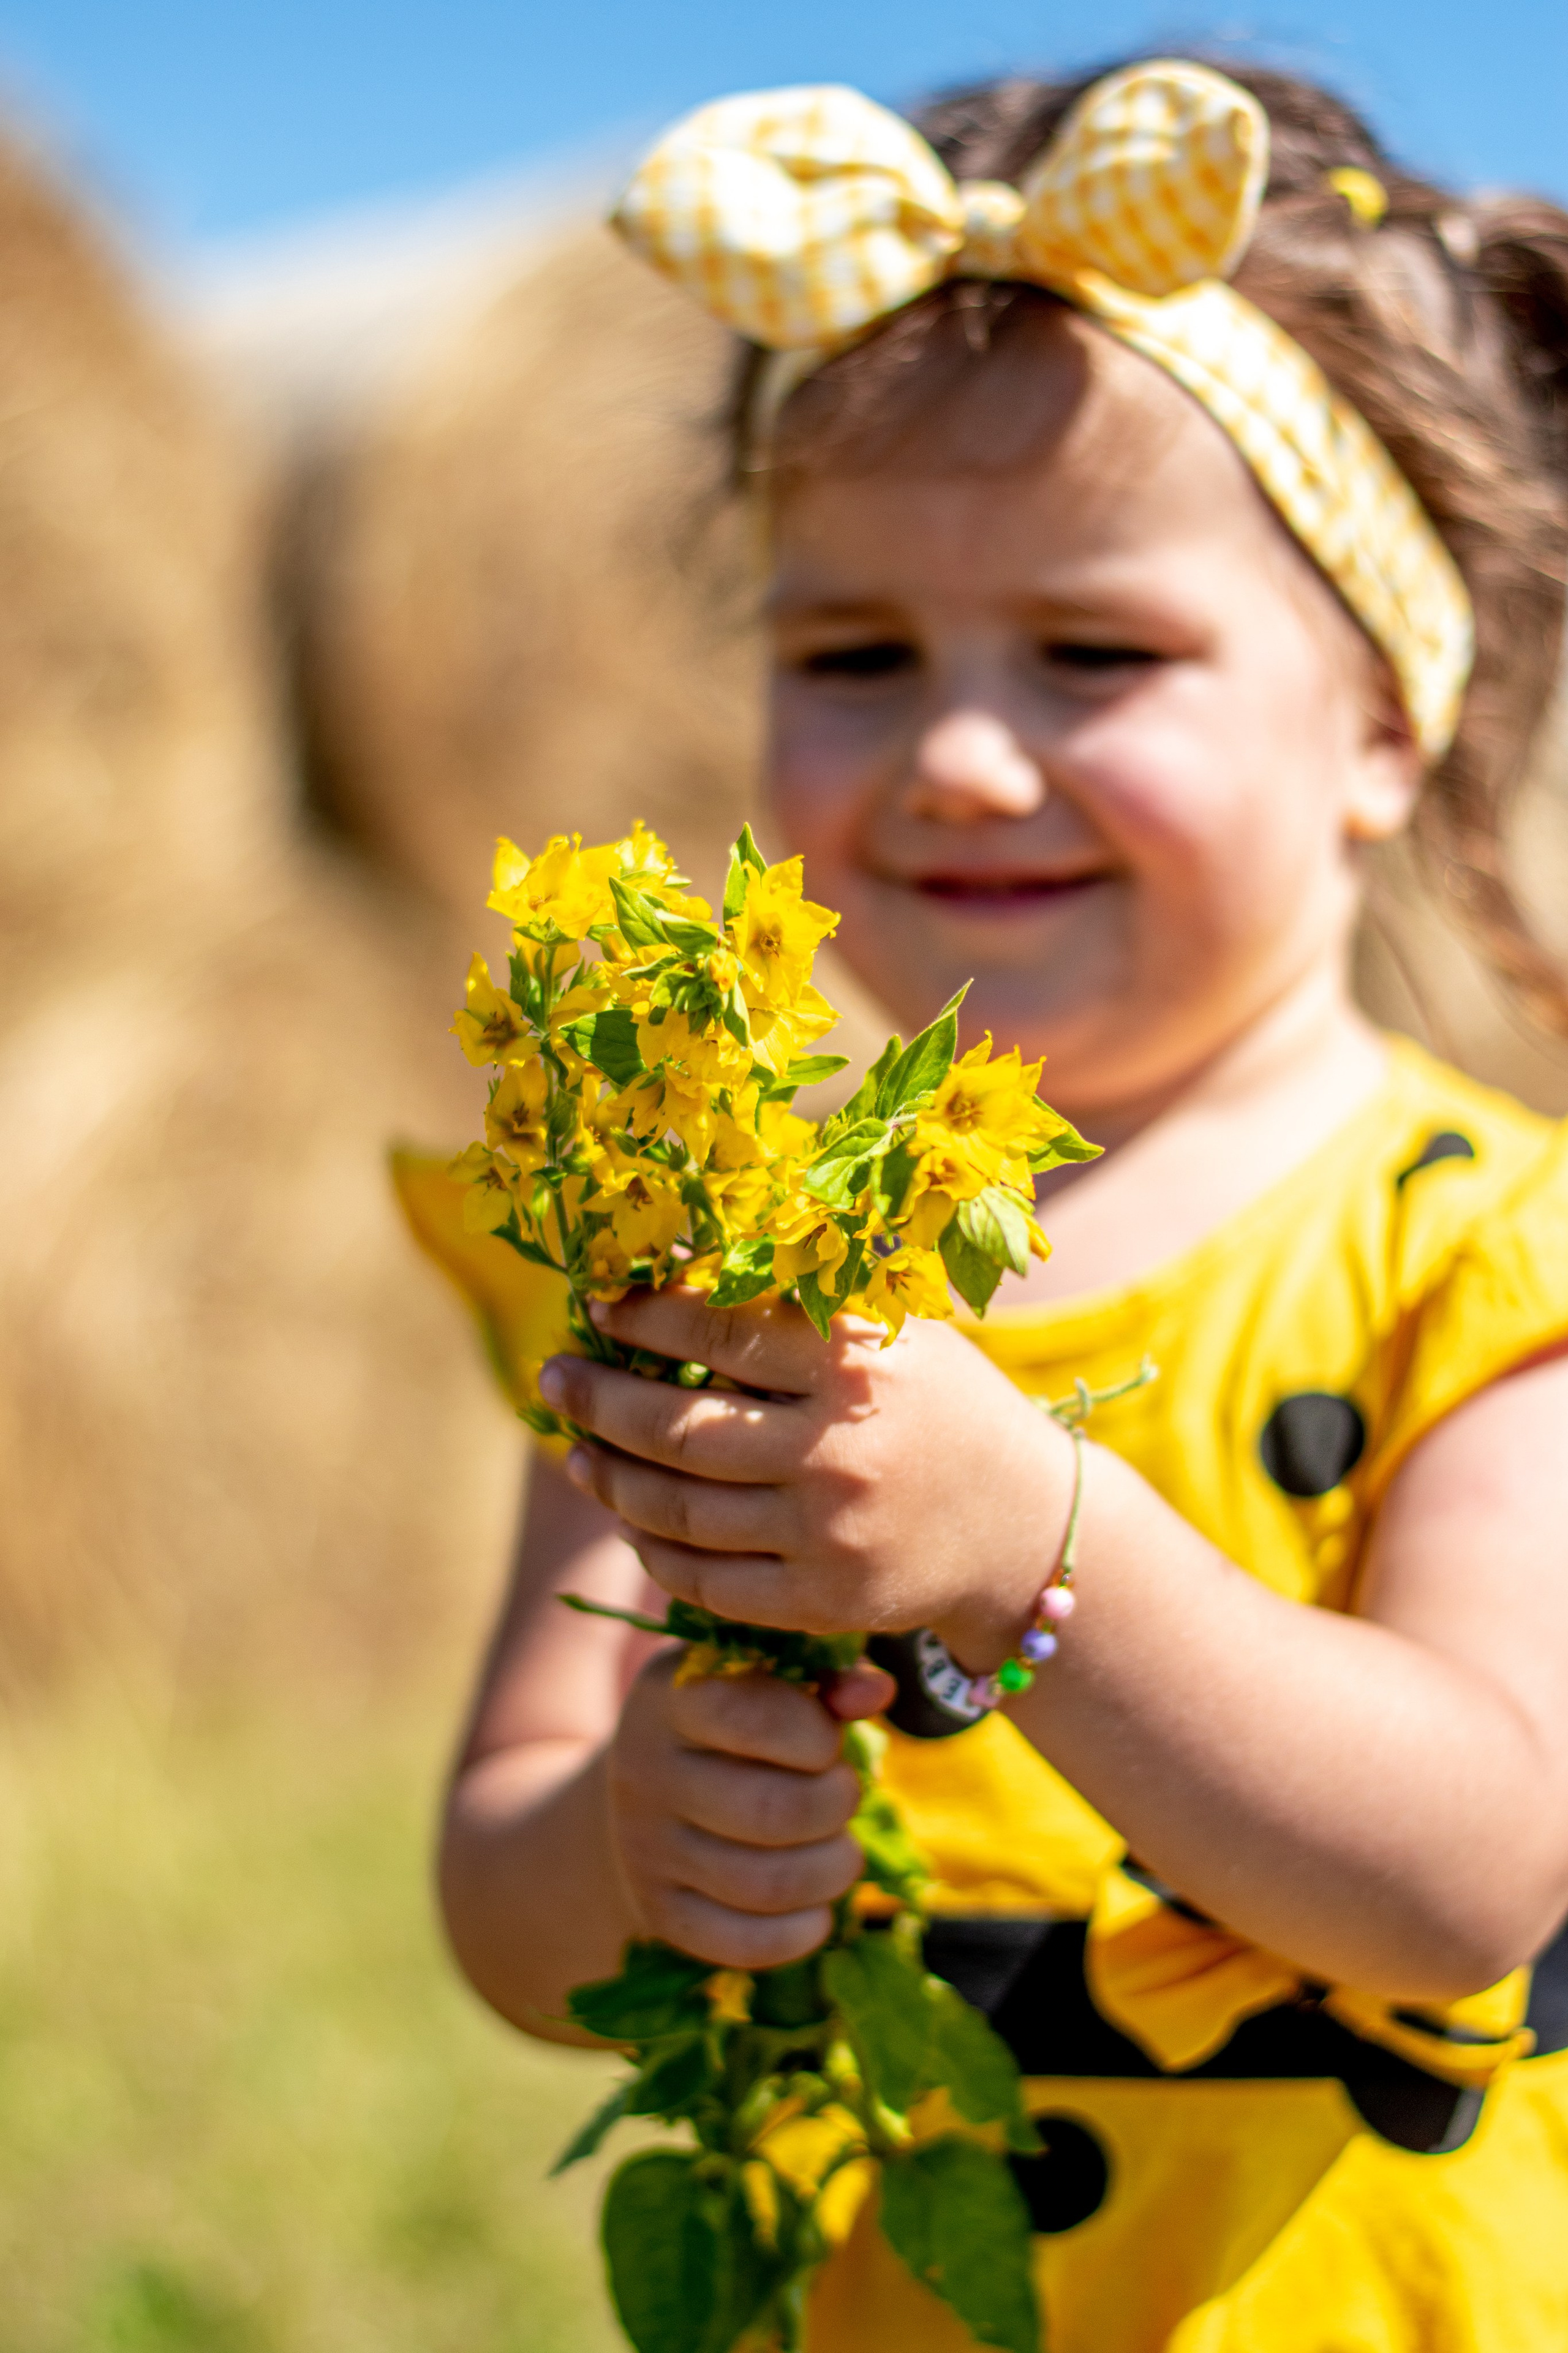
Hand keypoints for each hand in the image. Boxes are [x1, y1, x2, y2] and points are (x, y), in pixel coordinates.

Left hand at [538, 1287, 1073, 1668]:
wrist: (1021, 1525)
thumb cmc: (941, 1408)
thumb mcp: (894, 1335)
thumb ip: (800, 1308)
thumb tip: (673, 1267)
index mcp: (856, 1366)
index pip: (720, 1329)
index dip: (643, 1315)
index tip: (598, 1304)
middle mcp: (839, 1452)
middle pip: (678, 1428)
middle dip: (597, 1400)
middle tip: (553, 1376)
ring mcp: (828, 1535)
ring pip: (678, 1510)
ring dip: (608, 1477)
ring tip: (573, 1449)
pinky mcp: (822, 1602)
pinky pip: (704, 1581)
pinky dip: (651, 1548)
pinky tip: (628, 1517)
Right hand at [608, 1647, 892, 1967]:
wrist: (648, 1789)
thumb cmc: (732, 1722)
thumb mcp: (765, 1680)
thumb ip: (826, 1680)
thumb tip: (875, 1694)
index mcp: (675, 1698)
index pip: (751, 1718)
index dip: (817, 1735)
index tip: (828, 1741)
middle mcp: (647, 1772)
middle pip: (770, 1812)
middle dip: (835, 1806)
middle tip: (844, 1795)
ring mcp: (647, 1849)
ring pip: (764, 1885)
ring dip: (831, 1872)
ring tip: (841, 1851)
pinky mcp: (660, 1912)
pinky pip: (744, 1945)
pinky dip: (801, 1933)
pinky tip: (815, 1907)